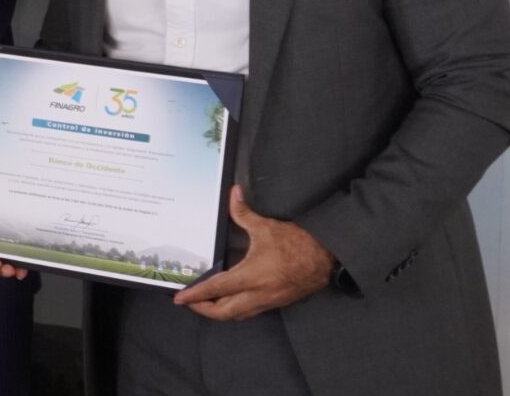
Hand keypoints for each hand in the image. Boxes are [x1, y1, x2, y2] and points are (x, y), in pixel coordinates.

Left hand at [172, 186, 333, 320]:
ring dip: (220, 312)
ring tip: (206, 302)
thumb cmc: (298, 243)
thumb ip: (243, 212)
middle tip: (191, 301)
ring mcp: (268, 301)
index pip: (216, 290)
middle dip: (203, 309)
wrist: (328, 257)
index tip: (180, 299)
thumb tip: (233, 193)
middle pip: (223, 312)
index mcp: (251, 276)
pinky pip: (251, 312)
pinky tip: (231, 299)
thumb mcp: (267, 226)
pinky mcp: (277, 302)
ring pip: (238, 315)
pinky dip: (236, 309)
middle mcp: (258, 294)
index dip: (195, 296)